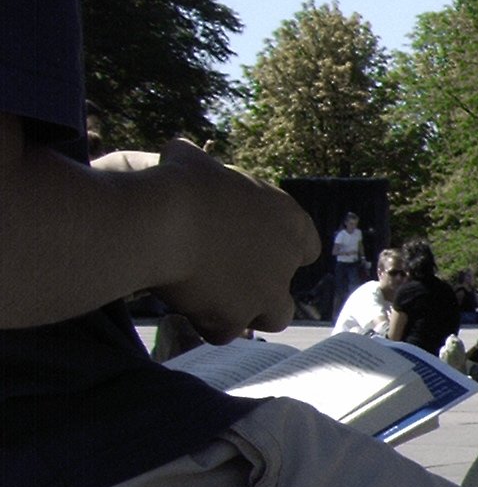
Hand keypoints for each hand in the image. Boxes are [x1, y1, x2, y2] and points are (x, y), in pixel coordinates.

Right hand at [153, 140, 319, 339]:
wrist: (163, 220)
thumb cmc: (179, 182)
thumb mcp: (194, 162)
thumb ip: (202, 168)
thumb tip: (181, 154)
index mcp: (291, 221)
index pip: (305, 247)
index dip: (280, 250)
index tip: (253, 249)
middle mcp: (286, 262)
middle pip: (285, 289)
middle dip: (265, 291)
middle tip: (233, 284)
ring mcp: (266, 294)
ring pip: (271, 318)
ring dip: (245, 313)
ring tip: (214, 303)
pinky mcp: (236, 318)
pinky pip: (224, 332)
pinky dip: (207, 325)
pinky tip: (187, 311)